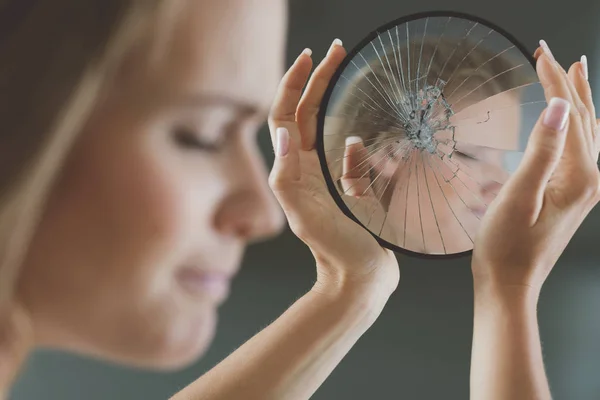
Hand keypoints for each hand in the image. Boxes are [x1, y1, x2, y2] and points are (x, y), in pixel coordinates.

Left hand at [267, 41, 398, 298]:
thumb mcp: (306, 215)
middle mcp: (308, 167)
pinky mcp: (353, 183)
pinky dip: (360, 132)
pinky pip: (356, 149)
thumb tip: (282, 131)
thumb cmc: (334, 249)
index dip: (294, 84)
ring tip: (348, 72)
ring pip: (331, 126)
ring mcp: (330, 174)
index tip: (310, 55)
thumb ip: (289, 177)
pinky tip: (367, 128)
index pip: (287, 115)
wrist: (359, 278)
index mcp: (294, 169)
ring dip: (336, 99)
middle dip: (318, 79)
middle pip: (309, 112)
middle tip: (336, 50)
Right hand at [472, 45, 599, 295]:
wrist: (508, 283)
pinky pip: (582, 150)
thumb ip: (542, 151)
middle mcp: (589, 181)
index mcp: (579, 178)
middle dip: (570, 84)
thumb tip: (560, 108)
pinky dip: (578, 125)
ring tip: (575, 75)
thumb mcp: (519, 196)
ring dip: (579, 101)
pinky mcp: (571, 196)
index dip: (556, 82)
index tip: (541, 54)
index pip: (571, 116)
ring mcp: (582, 190)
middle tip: (558, 55)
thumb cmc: (506, 247)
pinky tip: (576, 123)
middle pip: (585, 120)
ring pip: (587, 133)